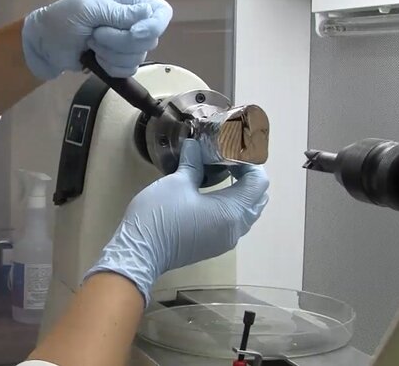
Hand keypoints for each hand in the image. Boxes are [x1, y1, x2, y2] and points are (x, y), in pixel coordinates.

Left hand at [22, 0, 172, 79]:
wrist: (46, 44)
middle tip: (96, 34)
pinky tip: (96, 57)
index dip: (153, 25)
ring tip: (92, 44)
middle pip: (150, 39)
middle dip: (121, 42)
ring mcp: (128, 40)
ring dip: (111, 54)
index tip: (135, 33)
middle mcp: (134, 18)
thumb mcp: (89, 9)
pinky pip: (130, 69)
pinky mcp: (121, 59)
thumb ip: (119, 12)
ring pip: (139, 57)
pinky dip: (111, 67)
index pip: (161, 12)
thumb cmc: (63, 18)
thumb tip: (148, 13)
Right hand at [85, 139, 269, 304]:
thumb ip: (193, 163)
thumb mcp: (178, 182)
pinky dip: (232, 206)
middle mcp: (235, 228)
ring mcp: (225, 240)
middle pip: (257, 199)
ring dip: (241, 193)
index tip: (232, 152)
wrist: (139, 252)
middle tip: (229, 161)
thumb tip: (195, 145)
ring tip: (222, 174)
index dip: (250, 164)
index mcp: (232, 212)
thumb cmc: (160, 215)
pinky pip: (234, 222)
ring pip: (247, 213)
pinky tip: (213, 194)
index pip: (258, 183)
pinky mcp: (214, 245)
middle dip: (248, 177)